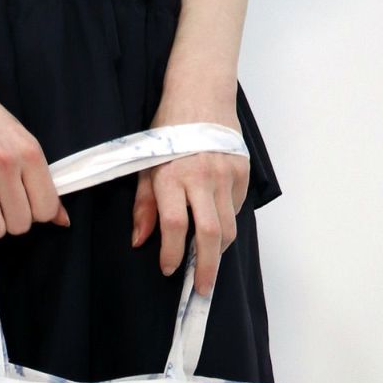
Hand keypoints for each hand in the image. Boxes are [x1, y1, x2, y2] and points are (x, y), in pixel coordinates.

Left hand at [129, 121, 250, 296]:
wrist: (201, 93)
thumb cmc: (167, 130)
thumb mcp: (146, 165)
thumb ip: (144, 206)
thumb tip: (140, 241)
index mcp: (172, 175)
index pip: (175, 225)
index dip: (172, 253)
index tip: (169, 269)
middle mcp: (201, 176)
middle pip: (209, 233)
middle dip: (206, 267)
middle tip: (202, 289)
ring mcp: (225, 174)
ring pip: (228, 226)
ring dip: (219, 251)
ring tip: (209, 265)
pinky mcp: (242, 171)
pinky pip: (236, 209)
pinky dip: (227, 224)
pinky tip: (217, 229)